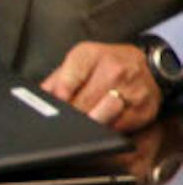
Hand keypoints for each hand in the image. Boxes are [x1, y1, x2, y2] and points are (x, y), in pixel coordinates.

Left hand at [40, 40, 160, 130]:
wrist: (147, 64)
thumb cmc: (104, 65)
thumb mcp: (77, 63)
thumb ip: (55, 81)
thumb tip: (37, 101)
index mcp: (89, 55)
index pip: (64, 85)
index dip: (57, 101)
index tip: (57, 107)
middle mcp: (113, 69)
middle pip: (81, 106)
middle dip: (71, 116)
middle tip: (67, 120)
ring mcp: (132, 89)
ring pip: (100, 118)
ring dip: (89, 125)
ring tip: (86, 123)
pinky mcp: (143, 109)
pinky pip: (117, 128)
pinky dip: (108, 129)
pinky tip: (106, 122)